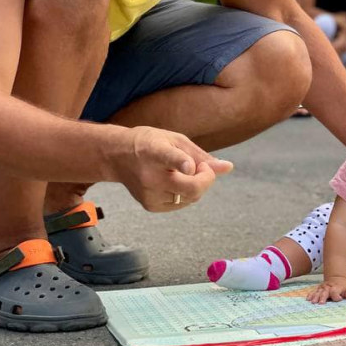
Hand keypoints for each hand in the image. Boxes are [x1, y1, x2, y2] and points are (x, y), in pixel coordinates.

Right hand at [113, 126, 232, 212]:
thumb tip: (229, 168)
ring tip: (184, 171)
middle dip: (207, 179)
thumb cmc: (150, 143)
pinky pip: (182, 203)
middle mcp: (150, 175)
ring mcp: (149, 194)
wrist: (117, 156)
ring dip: (197, 185)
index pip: (169, 158)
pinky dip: (186, 194)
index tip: (189, 166)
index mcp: (154, 151)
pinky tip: (174, 181)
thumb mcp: (175, 140)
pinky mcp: (150, 205)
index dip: (181, 162)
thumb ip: (201, 155)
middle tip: (203, 167)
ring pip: (190, 198)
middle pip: (190, 188)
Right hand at [308, 276, 345, 303]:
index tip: (339, 299)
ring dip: (315, 297)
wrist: (337, 278)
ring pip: (318, 292)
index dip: (337, 296)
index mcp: (336, 288)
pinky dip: (311, 295)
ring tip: (313, 302)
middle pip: (325, 292)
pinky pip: (314, 291)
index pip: (335, 291)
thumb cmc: (343, 286)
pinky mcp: (318, 289)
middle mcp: (328, 287)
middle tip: (321, 303)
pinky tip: (308, 299)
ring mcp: (322, 288)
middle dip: (323, 297)